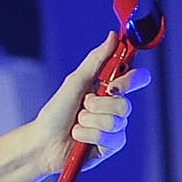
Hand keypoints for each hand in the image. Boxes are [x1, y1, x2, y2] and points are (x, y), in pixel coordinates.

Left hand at [30, 34, 149, 181]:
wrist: (44, 141)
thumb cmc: (57, 111)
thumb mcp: (75, 81)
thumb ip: (96, 60)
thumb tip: (113, 36)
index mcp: (111, 88)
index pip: (136, 78)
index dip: (131, 80)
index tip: (113, 84)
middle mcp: (116, 107)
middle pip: (125, 104)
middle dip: (97, 105)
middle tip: (82, 106)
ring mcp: (116, 127)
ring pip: (114, 121)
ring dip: (88, 121)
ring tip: (77, 123)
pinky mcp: (111, 145)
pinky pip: (108, 137)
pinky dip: (87, 135)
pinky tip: (79, 138)